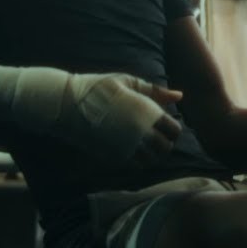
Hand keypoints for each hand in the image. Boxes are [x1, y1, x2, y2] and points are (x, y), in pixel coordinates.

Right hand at [0, 67, 182, 165]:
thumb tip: (179, 96)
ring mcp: (127, 148)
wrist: (67, 105)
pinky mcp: (113, 158)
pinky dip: (136, 160)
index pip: (174, 130)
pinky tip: (127, 147)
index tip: (161, 123)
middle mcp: (141, 134)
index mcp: (148, 112)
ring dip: (150, 154)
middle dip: (163, 143)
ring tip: (140, 143)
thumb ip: (155, 91)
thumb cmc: (98, 88)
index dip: (171, 127)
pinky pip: (134, 165)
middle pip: (166, 149)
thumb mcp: (127, 82)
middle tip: (153, 135)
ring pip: (151, 161)